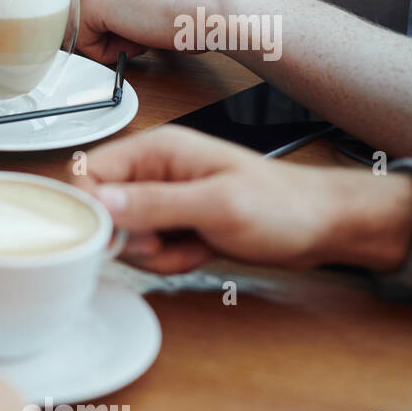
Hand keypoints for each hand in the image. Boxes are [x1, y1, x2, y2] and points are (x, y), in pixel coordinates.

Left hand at [75, 0, 252, 63]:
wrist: (223, 8)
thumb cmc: (207, 11)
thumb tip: (120, 25)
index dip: (101, 12)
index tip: (127, 30)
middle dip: (92, 23)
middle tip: (126, 39)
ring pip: (78, 17)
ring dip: (102, 37)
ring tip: (140, 38)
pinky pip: (80, 37)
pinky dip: (104, 51)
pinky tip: (138, 43)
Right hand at [80, 125, 411, 273]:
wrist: (322, 226)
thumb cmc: (283, 206)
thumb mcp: (217, 205)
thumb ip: (154, 203)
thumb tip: (100, 202)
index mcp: (157, 150)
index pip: (89, 172)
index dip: (93, 209)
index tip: (119, 236)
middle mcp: (153, 170)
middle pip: (102, 210)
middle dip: (130, 239)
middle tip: (165, 243)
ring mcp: (162, 197)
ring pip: (123, 235)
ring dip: (153, 254)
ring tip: (192, 246)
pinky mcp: (172, 221)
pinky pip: (147, 248)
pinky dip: (168, 260)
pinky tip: (198, 251)